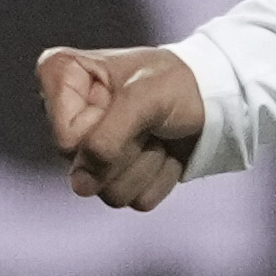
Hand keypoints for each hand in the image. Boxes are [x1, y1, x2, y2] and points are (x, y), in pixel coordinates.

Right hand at [37, 46, 205, 211]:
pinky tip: (166, 150)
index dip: (104, 131)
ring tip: (158, 134)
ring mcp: (88, 151)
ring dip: (148, 163)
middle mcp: (66, 117)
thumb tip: (81, 186)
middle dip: (130, 149)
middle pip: (85, 170)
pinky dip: (160, 177)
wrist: (214, 96)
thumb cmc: (178, 82)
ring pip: (109, 191)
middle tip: (150, 122)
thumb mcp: (143, 97)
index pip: (68, 140)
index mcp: (62, 77)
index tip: (129, 102)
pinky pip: (134, 198)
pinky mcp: (115, 176)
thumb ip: (107, 138)